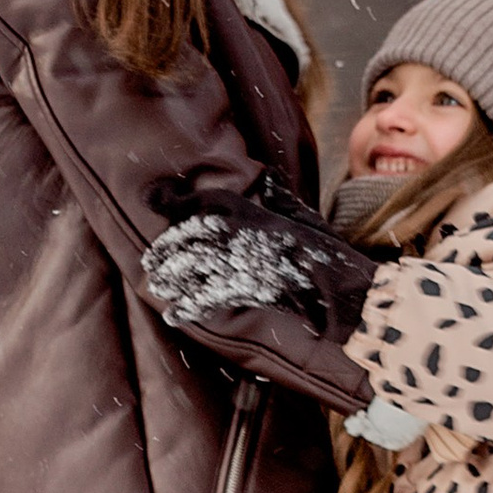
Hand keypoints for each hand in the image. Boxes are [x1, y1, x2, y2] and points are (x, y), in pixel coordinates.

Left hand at [141, 196, 377, 343]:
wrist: (340, 283)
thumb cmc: (323, 250)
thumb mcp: (300, 214)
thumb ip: (278, 196)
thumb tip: (268, 177)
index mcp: (250, 210)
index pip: (200, 204)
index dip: (174, 205)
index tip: (155, 204)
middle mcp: (239, 230)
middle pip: (190, 238)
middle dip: (167, 250)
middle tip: (152, 261)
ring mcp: (240, 258)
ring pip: (193, 265)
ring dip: (172, 276)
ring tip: (158, 285)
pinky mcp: (245, 287)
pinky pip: (208, 296)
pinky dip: (188, 307)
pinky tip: (174, 314)